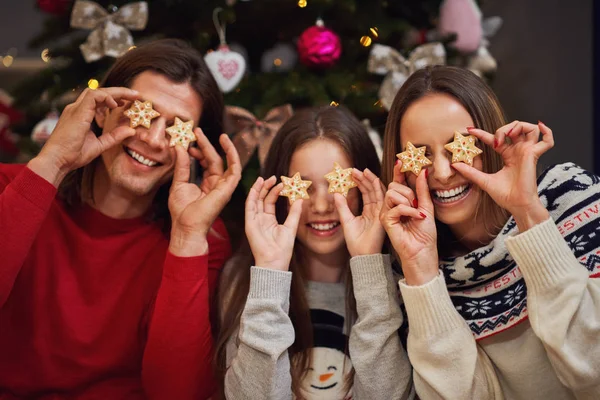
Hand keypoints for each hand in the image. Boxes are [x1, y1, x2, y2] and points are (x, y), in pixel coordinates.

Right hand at [30, 87, 138, 186]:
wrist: (57, 160)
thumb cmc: (74, 155)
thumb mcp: (100, 145)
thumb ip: (114, 137)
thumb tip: (131, 131)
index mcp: (80, 115)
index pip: (98, 100)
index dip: (114, 98)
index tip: (128, 102)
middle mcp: (77, 109)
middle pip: (99, 92)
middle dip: (119, 91)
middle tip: (135, 95)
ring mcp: (76, 109)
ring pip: (96, 91)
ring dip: (115, 92)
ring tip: (130, 97)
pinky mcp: (77, 112)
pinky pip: (93, 96)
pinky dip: (106, 97)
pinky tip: (115, 105)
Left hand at [168, 130, 241, 256]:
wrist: (186, 226)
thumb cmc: (182, 210)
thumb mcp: (179, 183)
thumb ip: (181, 166)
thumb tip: (180, 147)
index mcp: (206, 183)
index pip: (205, 161)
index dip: (198, 149)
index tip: (188, 142)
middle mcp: (216, 183)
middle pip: (215, 159)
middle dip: (206, 145)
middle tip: (197, 131)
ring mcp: (223, 186)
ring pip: (227, 162)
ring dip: (225, 148)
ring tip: (220, 135)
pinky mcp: (227, 189)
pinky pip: (235, 170)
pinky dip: (233, 157)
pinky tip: (227, 145)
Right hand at [245, 176, 302, 270]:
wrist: (276, 260)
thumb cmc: (283, 248)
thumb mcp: (291, 226)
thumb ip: (294, 212)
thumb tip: (300, 199)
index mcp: (269, 220)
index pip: (270, 201)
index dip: (275, 191)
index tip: (283, 182)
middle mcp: (260, 219)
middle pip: (261, 199)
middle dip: (266, 187)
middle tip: (273, 177)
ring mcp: (254, 220)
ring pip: (254, 200)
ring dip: (258, 189)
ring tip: (264, 179)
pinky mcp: (250, 223)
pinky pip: (249, 207)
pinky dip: (252, 196)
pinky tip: (257, 187)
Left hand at [334, 168, 384, 256]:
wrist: (362, 255)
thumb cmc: (355, 241)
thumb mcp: (346, 220)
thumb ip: (342, 207)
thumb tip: (336, 193)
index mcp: (369, 211)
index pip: (366, 193)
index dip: (360, 182)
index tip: (352, 173)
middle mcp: (376, 210)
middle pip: (372, 190)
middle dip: (365, 178)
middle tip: (356, 169)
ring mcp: (381, 212)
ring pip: (378, 192)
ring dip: (371, 180)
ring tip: (363, 171)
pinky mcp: (384, 215)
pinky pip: (383, 199)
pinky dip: (379, 188)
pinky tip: (373, 180)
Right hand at [380, 161, 438, 285]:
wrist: (423, 252)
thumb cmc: (425, 234)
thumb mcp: (427, 207)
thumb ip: (422, 190)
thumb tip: (423, 171)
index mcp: (401, 201)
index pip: (398, 182)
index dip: (399, 171)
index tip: (401, 160)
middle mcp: (391, 206)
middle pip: (394, 185)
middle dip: (409, 192)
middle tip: (417, 205)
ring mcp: (387, 213)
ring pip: (393, 193)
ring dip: (408, 201)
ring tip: (416, 212)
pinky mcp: (386, 221)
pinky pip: (396, 206)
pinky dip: (409, 210)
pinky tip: (417, 217)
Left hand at [455, 121, 552, 229]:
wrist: (516, 205)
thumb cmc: (504, 195)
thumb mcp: (483, 180)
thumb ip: (470, 172)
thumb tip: (454, 165)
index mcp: (508, 155)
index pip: (495, 138)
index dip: (482, 133)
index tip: (469, 130)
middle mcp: (518, 151)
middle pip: (514, 128)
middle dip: (503, 129)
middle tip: (495, 140)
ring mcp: (527, 152)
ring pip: (529, 129)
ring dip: (519, 126)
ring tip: (509, 135)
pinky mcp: (534, 155)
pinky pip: (547, 140)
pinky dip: (547, 131)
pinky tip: (539, 126)